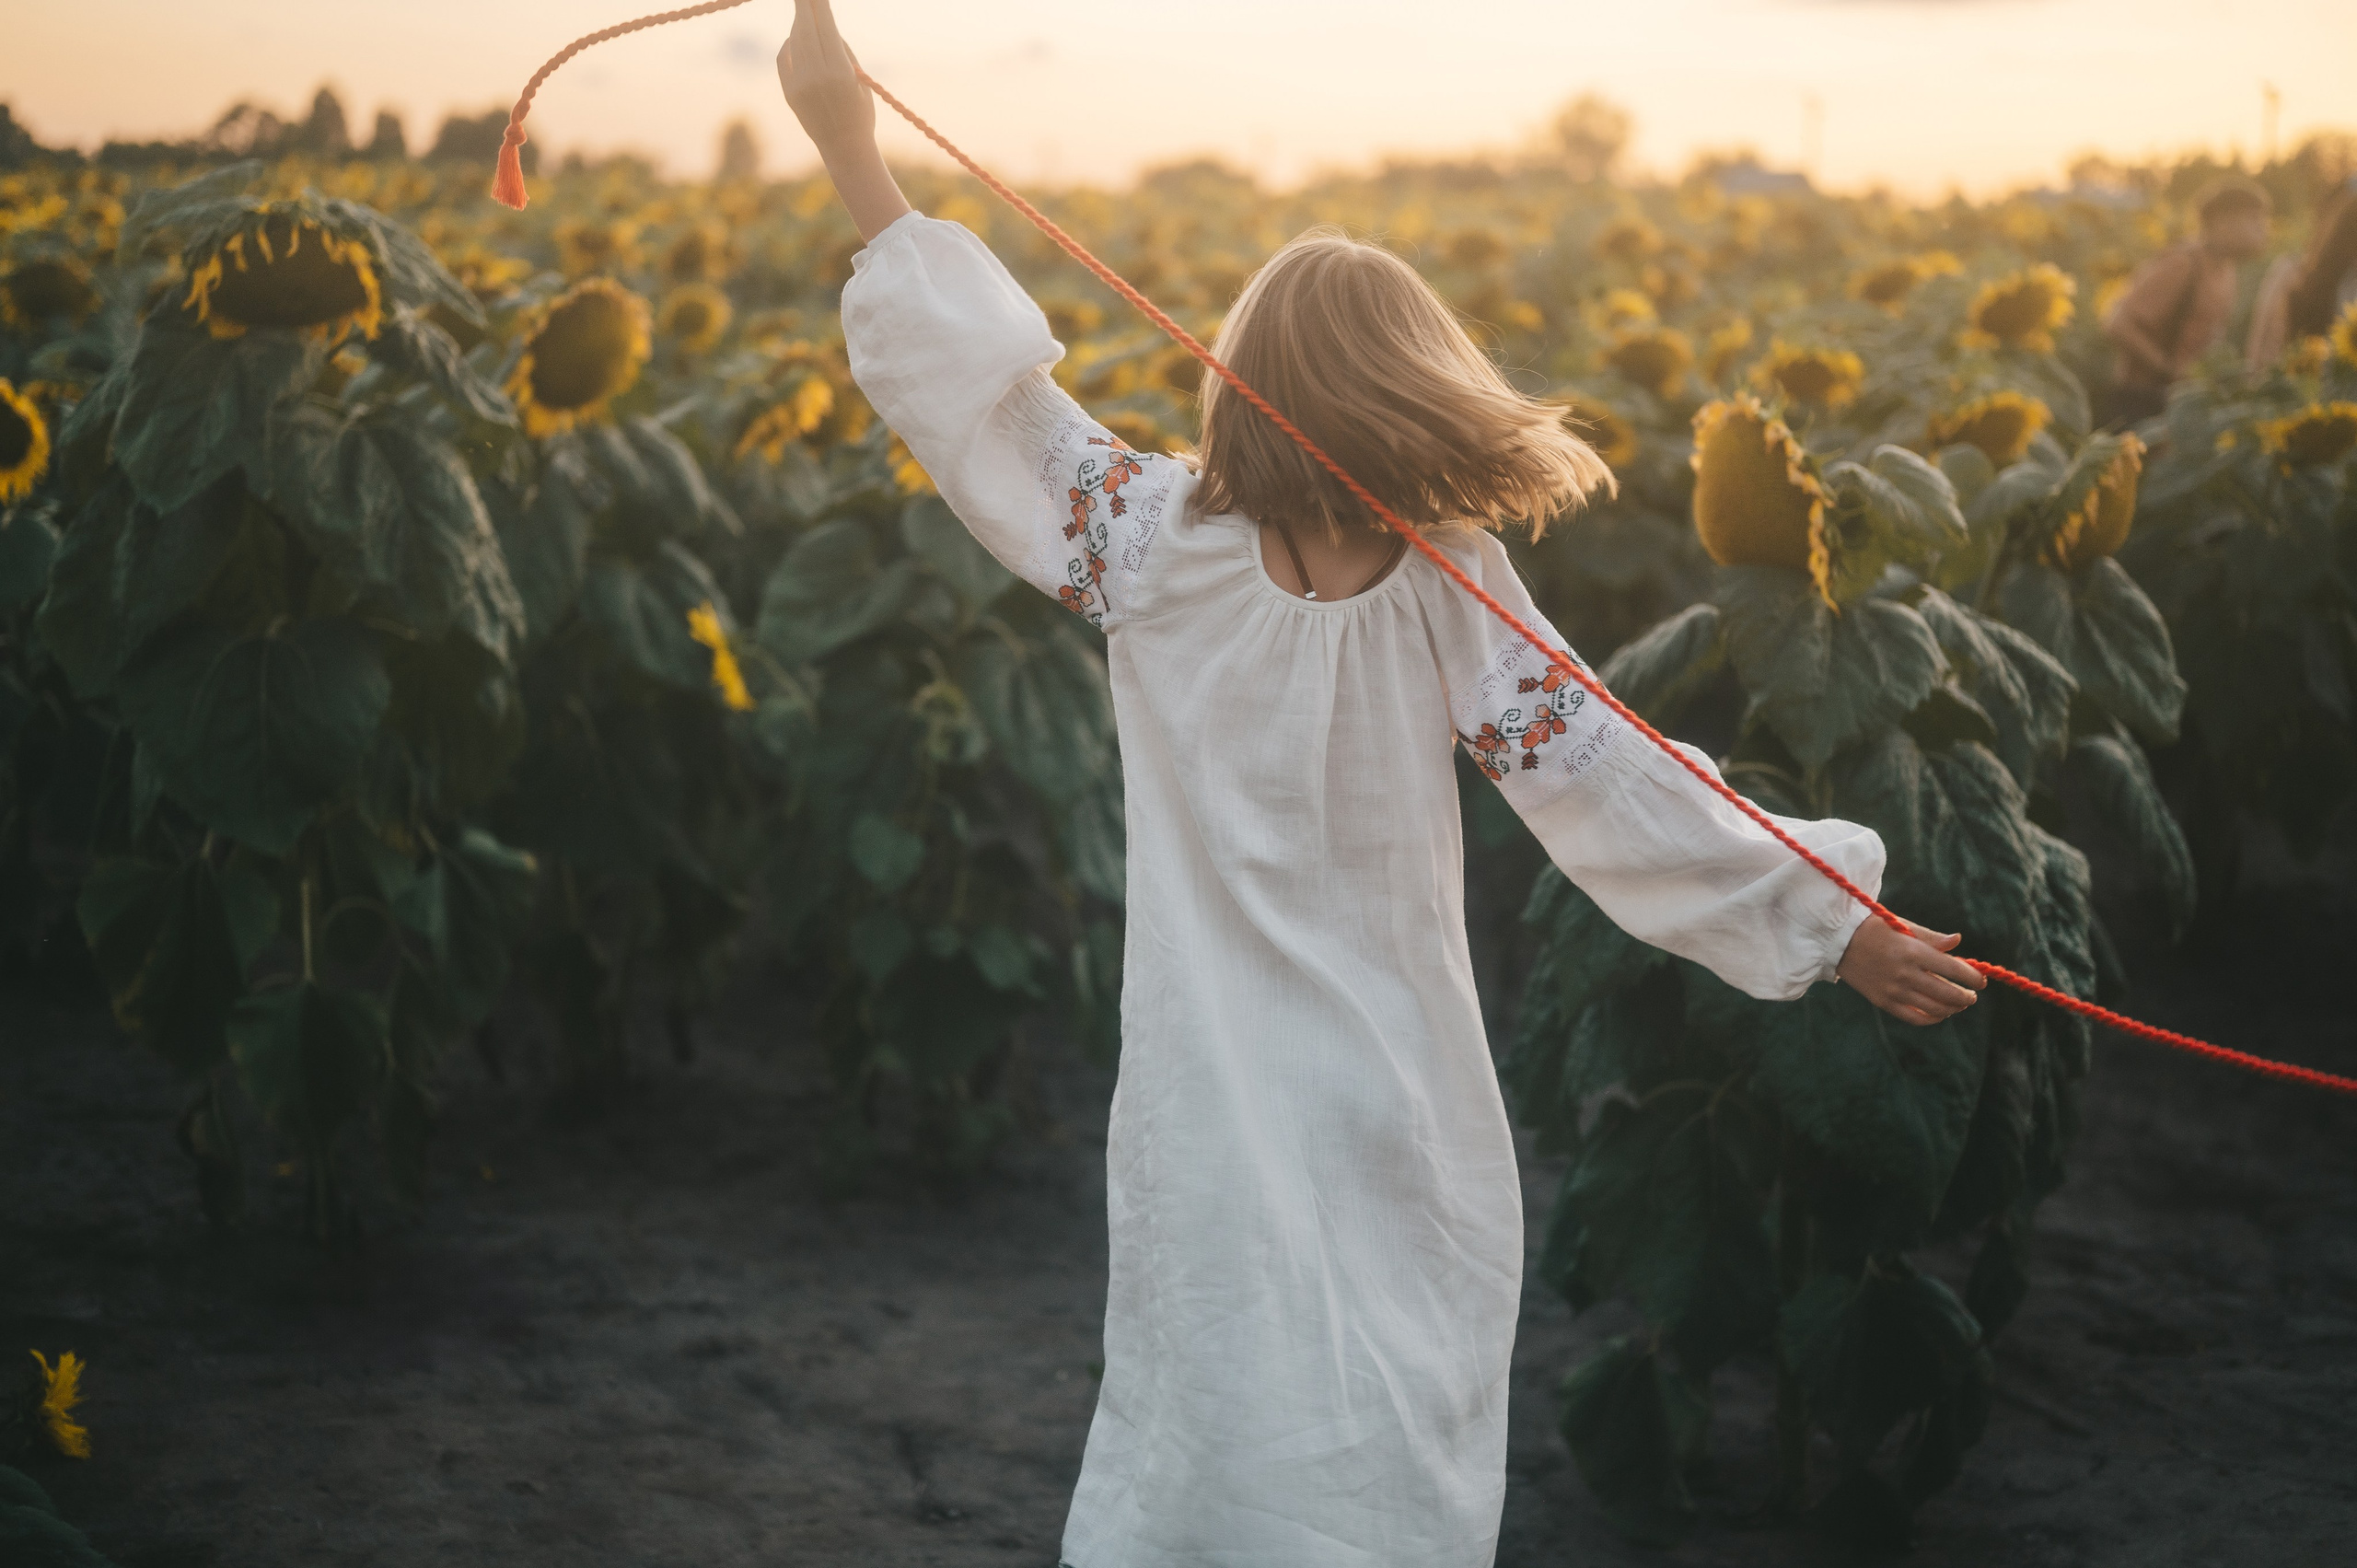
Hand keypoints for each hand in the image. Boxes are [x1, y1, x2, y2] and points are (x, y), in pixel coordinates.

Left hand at [777, 0, 873, 156]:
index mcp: (840, 72)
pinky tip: (794, 37)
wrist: (845, 148)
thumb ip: (842, 51)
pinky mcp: (789, 93)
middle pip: (806, 29)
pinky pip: (784, 59)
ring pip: (795, 41)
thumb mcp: (860, 80)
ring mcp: (800, 85)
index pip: (826, 28)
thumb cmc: (860, 111)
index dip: (819, 5)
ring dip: (798, 23)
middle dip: (805, 6)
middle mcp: (817, 76)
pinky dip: (789, 44)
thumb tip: (824, 26)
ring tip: (802, 10)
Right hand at [1835, 916, 1985, 1025]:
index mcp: (1914, 951)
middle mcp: (1906, 973)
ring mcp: (1894, 990)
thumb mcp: (1903, 925)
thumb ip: (1932, 938)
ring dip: (1953, 1009)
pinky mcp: (1883, 1002)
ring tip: (1958, 1004)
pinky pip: (1915, 1017)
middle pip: (1949, 993)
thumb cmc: (1874, 928)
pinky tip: (1939, 1013)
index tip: (1981, 980)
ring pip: (1935, 1009)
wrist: (1838, 941)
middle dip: (1966, 996)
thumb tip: (1958, 941)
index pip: (1955, 970)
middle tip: (1971, 995)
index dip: (1974, 977)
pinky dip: (1932, 1018)